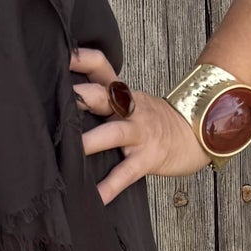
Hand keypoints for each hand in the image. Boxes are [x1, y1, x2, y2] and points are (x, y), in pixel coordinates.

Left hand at [69, 44, 209, 201]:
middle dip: (81, 96)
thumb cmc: (154, 121)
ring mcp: (139, 133)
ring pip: (113, 133)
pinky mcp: (147, 158)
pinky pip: (126, 173)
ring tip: (69, 150)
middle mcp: (129, 109)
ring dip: (90, 141)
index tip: (60, 54)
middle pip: (103, 96)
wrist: (195, 135)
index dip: (82, 58)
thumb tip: (61, 100)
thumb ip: (102, 98)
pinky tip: (96, 196)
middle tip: (54, 101)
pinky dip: (110, 186)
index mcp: (122, 93)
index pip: (101, 66)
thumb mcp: (130, 102)